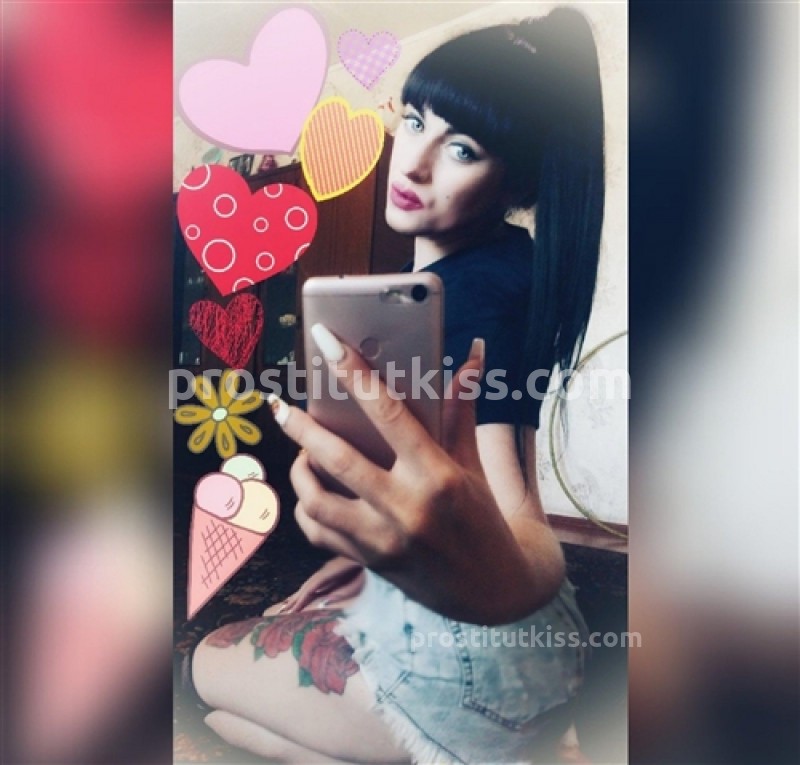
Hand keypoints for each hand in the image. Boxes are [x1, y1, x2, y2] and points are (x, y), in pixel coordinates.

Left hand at [269, 325, 547, 624]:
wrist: (494, 590)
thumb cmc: (483, 517)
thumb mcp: (472, 463)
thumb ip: (461, 408)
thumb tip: (473, 352)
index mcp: (438, 476)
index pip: (389, 413)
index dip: (354, 372)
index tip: (326, 341)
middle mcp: (407, 508)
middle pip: (338, 459)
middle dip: (301, 428)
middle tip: (279, 406)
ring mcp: (384, 541)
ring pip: (318, 501)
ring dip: (301, 471)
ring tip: (302, 453)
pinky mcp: (370, 564)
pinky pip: (319, 533)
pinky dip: (307, 510)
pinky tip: (312, 492)